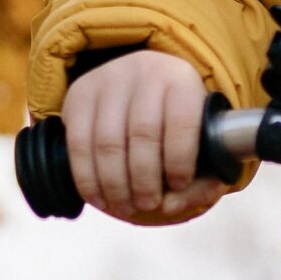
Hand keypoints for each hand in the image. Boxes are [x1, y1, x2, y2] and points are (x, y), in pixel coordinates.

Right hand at [63, 49, 227, 223]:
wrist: (140, 89)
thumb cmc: (176, 124)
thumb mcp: (202, 143)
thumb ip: (202, 182)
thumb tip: (170, 206)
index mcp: (182, 80)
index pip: (182, 121)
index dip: (180, 161)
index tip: (178, 185)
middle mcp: (144, 72)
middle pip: (142, 134)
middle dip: (145, 180)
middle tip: (149, 204)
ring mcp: (107, 81)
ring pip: (107, 142)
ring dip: (115, 185)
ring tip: (126, 207)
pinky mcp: (79, 95)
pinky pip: (78, 145)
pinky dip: (87, 180)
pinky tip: (99, 199)